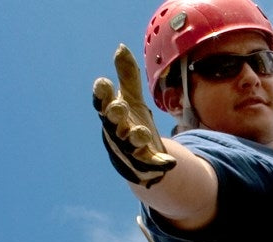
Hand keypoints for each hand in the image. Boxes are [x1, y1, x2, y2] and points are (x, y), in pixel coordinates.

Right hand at [93, 44, 175, 187]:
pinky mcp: (145, 163)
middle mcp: (116, 132)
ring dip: (135, 138)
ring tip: (142, 132)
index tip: (103, 82)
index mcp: (112, 115)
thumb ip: (127, 76)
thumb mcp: (131, 99)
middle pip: (112, 124)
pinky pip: (150, 164)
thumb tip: (121, 47)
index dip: (101, 94)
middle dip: (114, 115)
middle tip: (119, 106)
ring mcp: (129, 149)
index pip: (102, 103)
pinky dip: (159, 163)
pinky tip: (170, 161)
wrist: (141, 159)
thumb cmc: (131, 124)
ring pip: (129, 144)